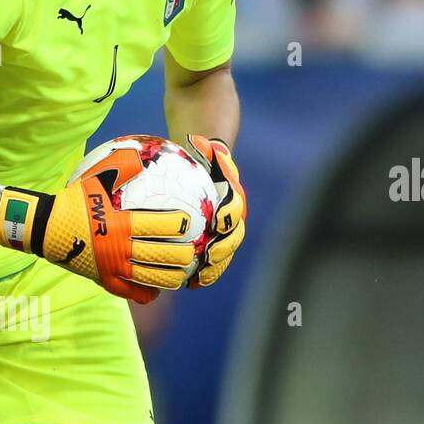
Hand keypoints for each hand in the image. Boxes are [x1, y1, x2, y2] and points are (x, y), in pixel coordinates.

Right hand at [0, 141, 195, 304]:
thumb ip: (120, 168)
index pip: (159, 226)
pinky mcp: (104, 281)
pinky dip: (146, 294)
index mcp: (121, 224)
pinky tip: (155, 291)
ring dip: (169, 277)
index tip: (189, 223)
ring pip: (150, 278)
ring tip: (181, 274)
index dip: (178, 226)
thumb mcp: (94, 180)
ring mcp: (112, 268)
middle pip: (161, 256)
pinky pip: (130, 293)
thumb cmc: (71, 202)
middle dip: (181, 255)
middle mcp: (119, 249)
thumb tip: (141, 155)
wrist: (44, 228)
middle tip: (191, 251)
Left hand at [185, 135, 246, 287]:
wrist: (208, 165)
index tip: (217, 223)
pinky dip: (204, 272)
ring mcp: (225, 231)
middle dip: (222, 250)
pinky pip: (212, 260)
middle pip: (233, 237)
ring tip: (199, 280)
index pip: (234, 208)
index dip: (228, 217)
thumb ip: (206, 147)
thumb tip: (196, 140)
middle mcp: (233, 216)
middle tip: (208, 259)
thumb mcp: (205, 148)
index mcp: (232, 196)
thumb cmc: (204, 155)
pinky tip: (189, 284)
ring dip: (214, 267)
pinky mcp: (213, 242)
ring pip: (224, 253)